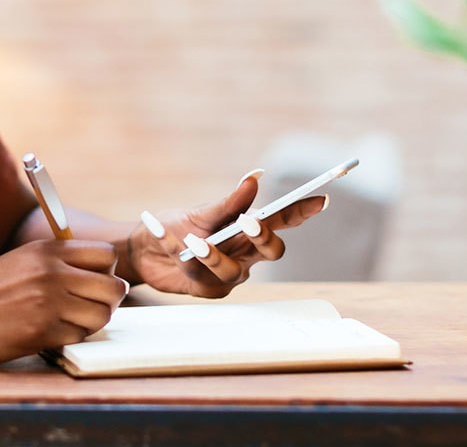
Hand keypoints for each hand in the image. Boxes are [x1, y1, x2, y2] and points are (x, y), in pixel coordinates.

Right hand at [0, 240, 127, 368]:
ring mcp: (47, 301)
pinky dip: (70, 339)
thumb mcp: (19, 263)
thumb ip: (56, 262)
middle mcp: (51, 271)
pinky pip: (79, 337)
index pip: (105, 254)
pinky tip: (48, 335)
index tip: (94, 284)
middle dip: (107, 301)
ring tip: (68, 323)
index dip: (107, 272)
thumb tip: (100, 275)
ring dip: (90, 323)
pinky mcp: (41, 331)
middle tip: (89, 309)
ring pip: (102, 315)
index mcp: (46, 249)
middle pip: (113, 286)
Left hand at [128, 171, 327, 297]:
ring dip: (214, 256)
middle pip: (270, 252)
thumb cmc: (179, 226)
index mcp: (249, 233)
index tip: (321, 199)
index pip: (281, 222)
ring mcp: (226, 275)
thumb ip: (231, 202)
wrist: (145, 248)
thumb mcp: (204, 212)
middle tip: (250, 221)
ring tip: (195, 242)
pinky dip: (173, 248)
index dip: (302, 213)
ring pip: (231, 271)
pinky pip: (193, 271)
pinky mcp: (203, 288)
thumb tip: (255, 177)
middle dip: (264, 237)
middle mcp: (245, 256)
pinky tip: (158, 231)